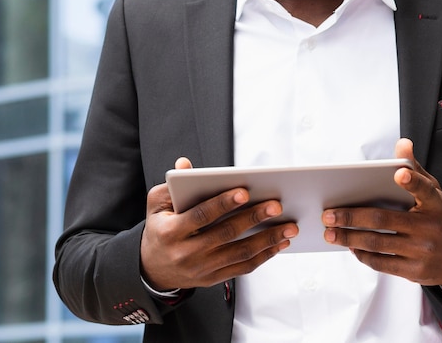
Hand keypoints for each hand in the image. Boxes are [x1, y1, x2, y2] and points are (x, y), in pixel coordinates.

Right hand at [140, 157, 298, 290]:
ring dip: (268, 240)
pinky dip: (264, 256)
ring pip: (240, 254)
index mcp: (172, 231)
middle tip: (277, 205)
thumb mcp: (157, 204)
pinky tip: (280, 244)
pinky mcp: (213, 279)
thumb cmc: (160, 227)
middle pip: (226, 234)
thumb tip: (185, 164)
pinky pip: (243, 268)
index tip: (245, 191)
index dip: (223, 203)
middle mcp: (187, 253)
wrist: (152, 269)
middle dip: (254, 218)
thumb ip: (173, 184)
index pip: (202, 215)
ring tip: (289, 227)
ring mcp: (202, 269)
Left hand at [322, 139, 441, 287]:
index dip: (413, 182)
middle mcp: (429, 228)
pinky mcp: (414, 272)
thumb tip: (402, 143)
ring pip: (377, 243)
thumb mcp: (434, 192)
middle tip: (328, 214)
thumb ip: (415, 169)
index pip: (425, 189)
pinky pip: (382, 263)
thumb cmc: (438, 217)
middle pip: (383, 220)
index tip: (399, 173)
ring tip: (329, 232)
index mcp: (435, 204)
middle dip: (351, 217)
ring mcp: (421, 251)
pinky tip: (349, 246)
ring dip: (349, 238)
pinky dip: (362, 254)